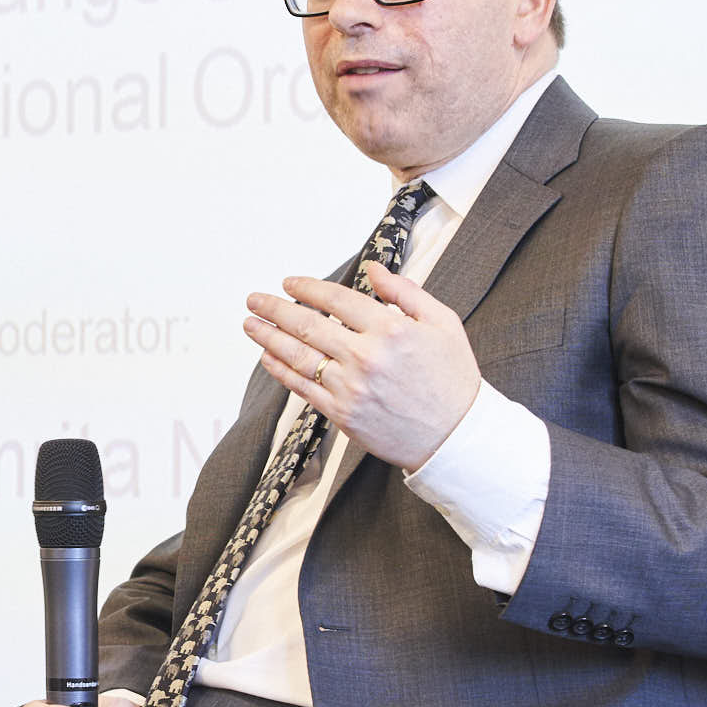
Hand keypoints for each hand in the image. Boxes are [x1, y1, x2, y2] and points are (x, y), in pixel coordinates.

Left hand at [243, 263, 480, 471]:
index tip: (290, 282)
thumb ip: (406, 293)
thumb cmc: (452, 378)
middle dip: (275, 309)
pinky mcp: (343, 414)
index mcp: (391, 330)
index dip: (308, 288)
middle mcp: (366, 357)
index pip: (337, 300)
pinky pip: (303, 388)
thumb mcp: (443, 323)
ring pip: (299, 356)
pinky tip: (268, 357)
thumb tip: (374, 270)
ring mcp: (351, 388)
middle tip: (254, 299)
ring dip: (268, 338)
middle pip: (308, 325)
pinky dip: (281, 371)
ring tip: (250, 324)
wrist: (456, 436)